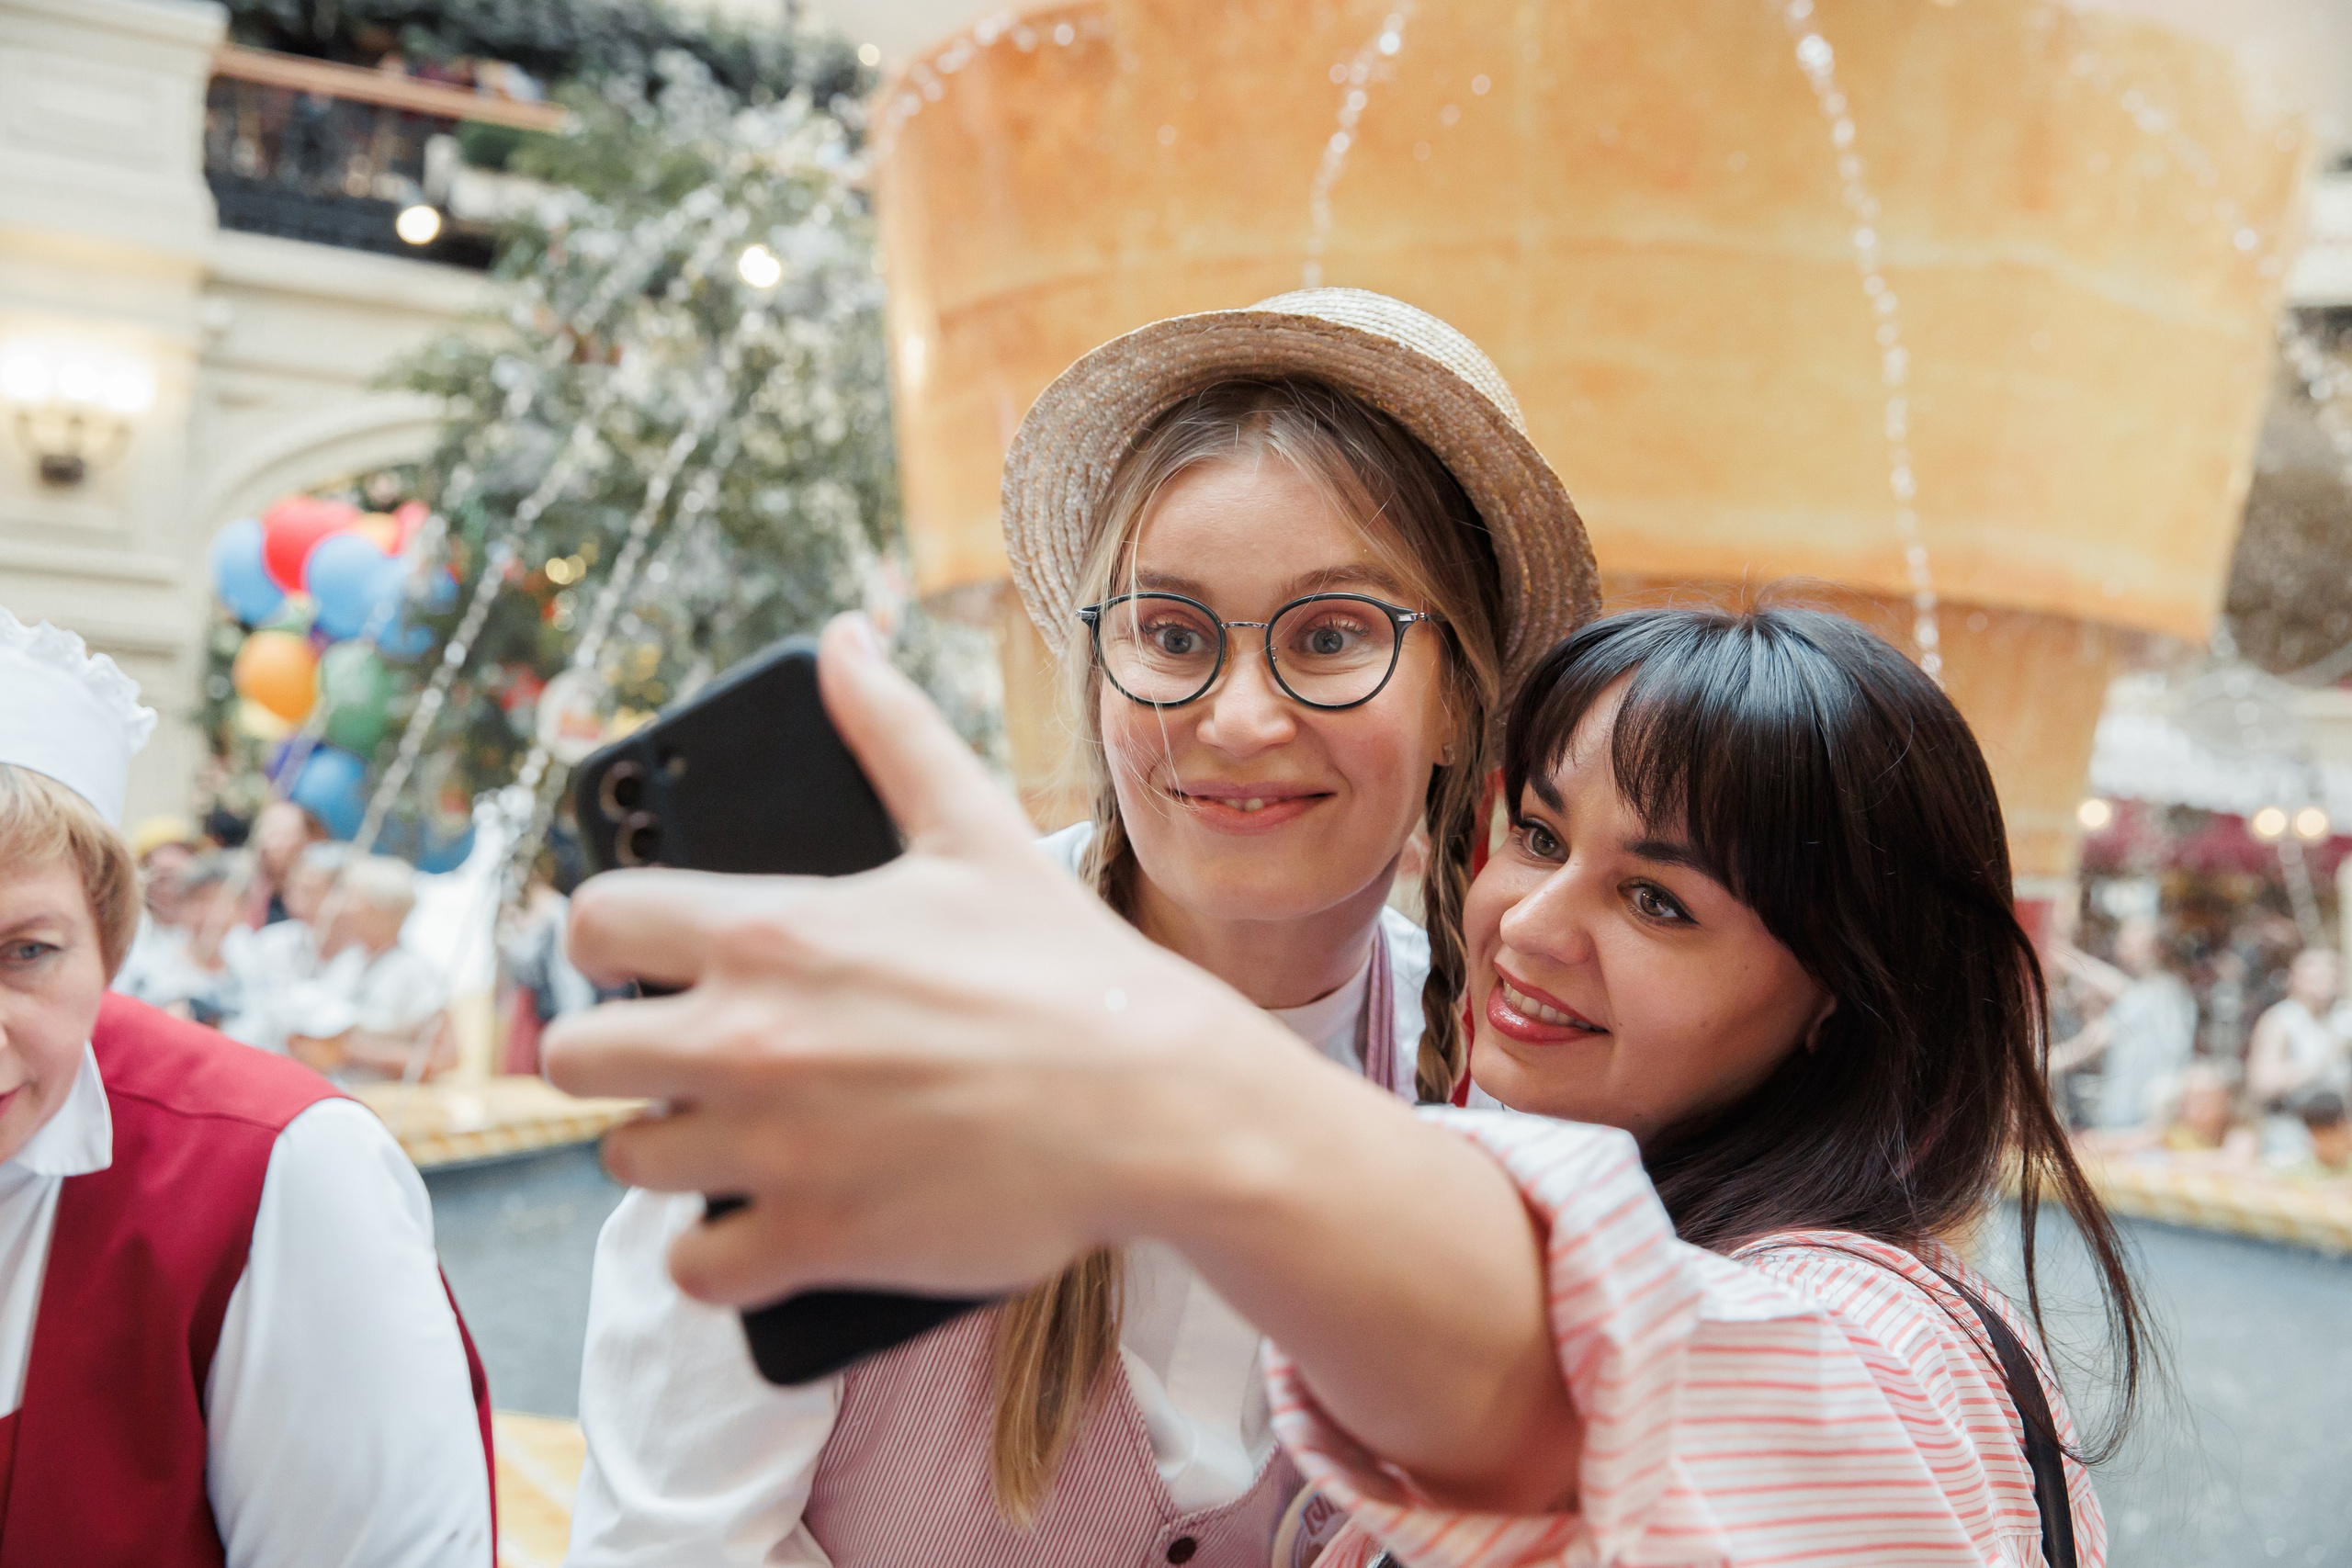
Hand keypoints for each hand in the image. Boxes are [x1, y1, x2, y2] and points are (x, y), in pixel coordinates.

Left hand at [541, 615, 1299, 1306]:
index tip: (643, 957)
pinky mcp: (814, 1239)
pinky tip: (764, 1220)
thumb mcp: (972, 830)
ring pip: (627, 1159)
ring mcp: (774, 1148)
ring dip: (673, 1147)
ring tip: (740, 1132)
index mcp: (771, 929)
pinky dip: (719, 1252)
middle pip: (574, 1055)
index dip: (609, 938)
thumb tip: (845, 638)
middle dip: (622, 1051)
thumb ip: (890, 728)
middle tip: (682, 1054)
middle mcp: (748, 1038)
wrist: (1158, 1104)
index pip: (594, 923)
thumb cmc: (1069, 969)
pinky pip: (692, 1268)